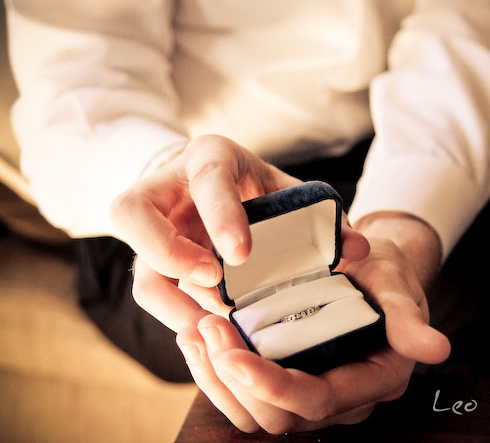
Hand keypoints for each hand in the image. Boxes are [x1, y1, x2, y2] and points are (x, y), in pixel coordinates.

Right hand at [110, 134, 369, 330]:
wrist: (217, 185)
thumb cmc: (257, 189)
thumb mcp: (290, 192)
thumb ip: (323, 218)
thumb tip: (357, 249)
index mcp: (209, 158)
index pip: (207, 177)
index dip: (221, 216)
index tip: (241, 255)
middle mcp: (167, 188)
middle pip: (132, 213)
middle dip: (170, 254)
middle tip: (215, 283)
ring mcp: (151, 227)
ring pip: (138, 265)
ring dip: (174, 302)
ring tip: (218, 323)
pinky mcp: (150, 260)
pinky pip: (152, 291)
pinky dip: (179, 315)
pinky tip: (212, 330)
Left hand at [174, 213, 450, 432]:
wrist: (369, 272)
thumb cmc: (383, 274)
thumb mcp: (395, 284)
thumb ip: (407, 317)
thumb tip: (437, 350)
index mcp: (372, 379)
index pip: (317, 399)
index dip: (272, 385)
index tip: (233, 354)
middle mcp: (339, 398)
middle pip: (278, 417)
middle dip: (235, 380)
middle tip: (208, 328)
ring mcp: (309, 393)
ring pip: (253, 414)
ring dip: (215, 379)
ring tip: (195, 332)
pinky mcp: (284, 380)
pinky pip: (243, 396)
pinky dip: (213, 372)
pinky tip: (196, 336)